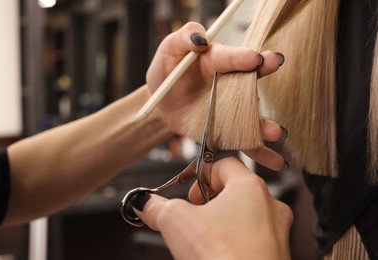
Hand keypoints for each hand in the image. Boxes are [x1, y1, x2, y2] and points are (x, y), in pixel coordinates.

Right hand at [132, 157, 292, 259]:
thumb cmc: (222, 257)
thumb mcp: (176, 221)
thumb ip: (156, 206)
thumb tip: (144, 204)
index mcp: (250, 187)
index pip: (225, 163)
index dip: (201, 173)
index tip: (188, 191)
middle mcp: (270, 205)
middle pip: (234, 189)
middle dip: (209, 200)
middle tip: (193, 214)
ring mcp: (276, 231)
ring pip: (244, 214)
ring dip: (221, 220)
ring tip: (203, 235)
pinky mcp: (276, 253)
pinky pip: (252, 237)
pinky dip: (233, 239)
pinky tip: (217, 252)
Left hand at [147, 22, 286, 170]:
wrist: (163, 105)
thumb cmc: (167, 74)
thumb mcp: (169, 50)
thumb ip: (183, 38)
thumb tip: (199, 38)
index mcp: (216, 60)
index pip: (229, 56)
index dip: (241, 57)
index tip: (253, 58)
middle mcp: (230, 82)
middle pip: (250, 78)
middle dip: (265, 70)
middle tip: (276, 64)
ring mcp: (232, 108)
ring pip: (252, 115)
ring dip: (266, 125)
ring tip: (277, 132)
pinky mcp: (229, 129)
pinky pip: (246, 141)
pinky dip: (261, 152)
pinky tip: (276, 162)